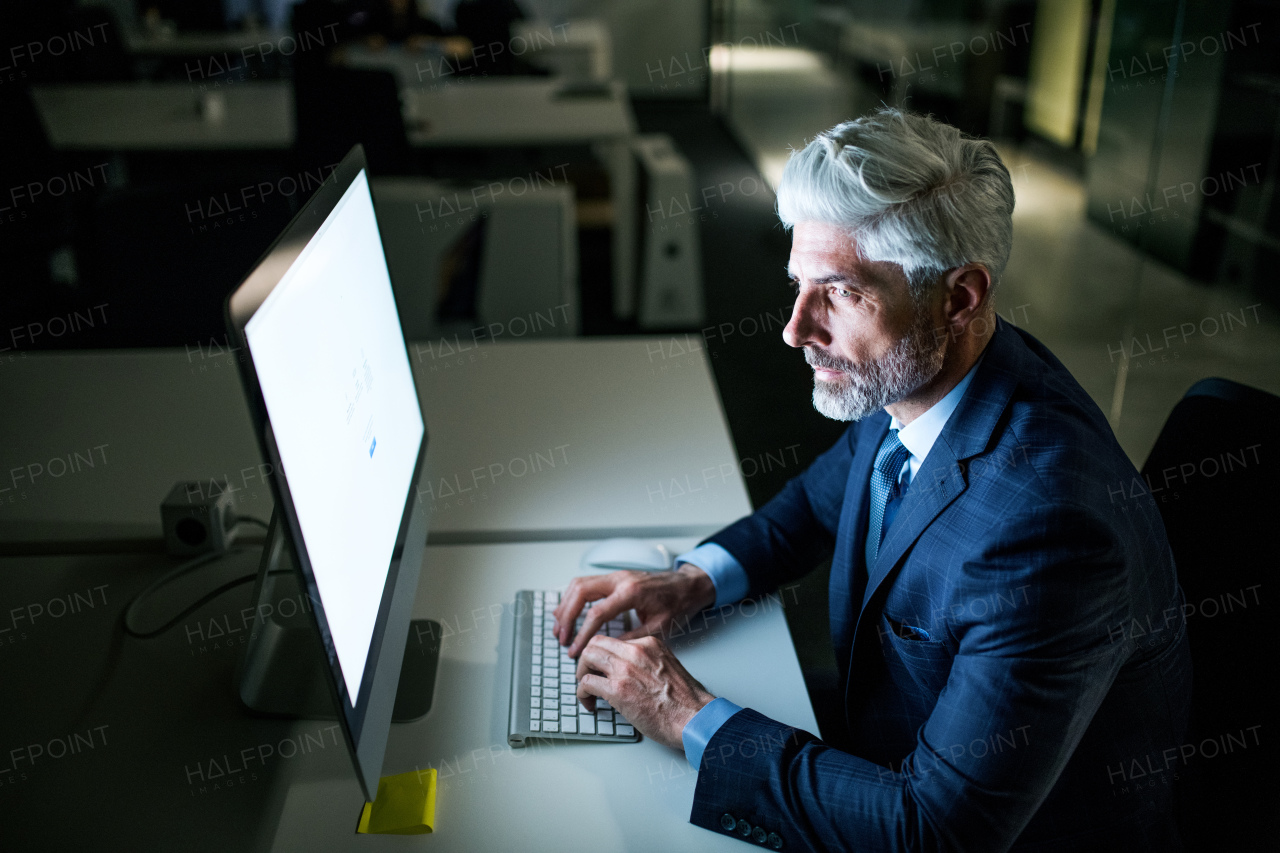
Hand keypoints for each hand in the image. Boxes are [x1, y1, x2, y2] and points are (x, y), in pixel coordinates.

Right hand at [552, 564, 715, 657]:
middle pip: (580, 593)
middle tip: (562, 638)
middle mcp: (620, 579)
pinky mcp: (614, 577)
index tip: (574, 650)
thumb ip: (632, 638)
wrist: (688, 585)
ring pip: (579, 584)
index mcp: (631, 592)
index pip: (597, 613)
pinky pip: (586, 583)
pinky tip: (569, 612)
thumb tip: (609, 651)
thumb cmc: (677, 604)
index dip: (582, 634)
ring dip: (566, 606)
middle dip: (566, 617)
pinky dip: (573, 598)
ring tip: (560, 628)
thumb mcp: (659, 626)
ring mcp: (616, 575)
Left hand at [575, 634, 713, 749]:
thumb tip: (627, 672)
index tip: (600, 667)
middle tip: (587, 676)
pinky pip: (586, 684)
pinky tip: (590, 704)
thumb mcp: (667, 666)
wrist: (694, 717)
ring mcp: (625, 669)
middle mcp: (635, 651)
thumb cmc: (685, 700)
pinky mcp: (617, 690)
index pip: (614, 640)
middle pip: (595, 643)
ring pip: (587, 657)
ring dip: (581, 674)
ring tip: (586, 690)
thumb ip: (646, 663)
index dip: (603, 655)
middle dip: (587, 660)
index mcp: (649, 644)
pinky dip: (582, 694)